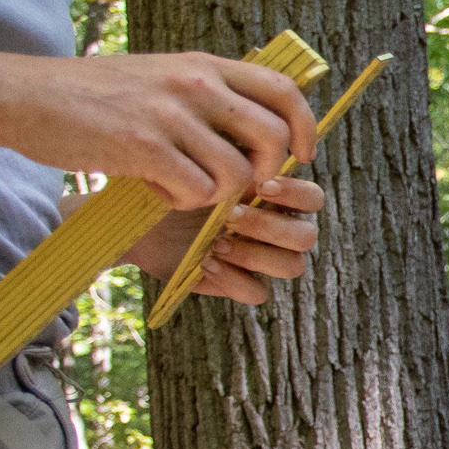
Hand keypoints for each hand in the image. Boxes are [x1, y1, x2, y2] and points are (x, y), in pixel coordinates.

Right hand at [4, 52, 318, 207]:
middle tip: (234, 186)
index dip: (304, 128)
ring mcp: (170, 114)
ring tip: (180, 184)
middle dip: (264, 174)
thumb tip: (254, 125)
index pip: (284, 90)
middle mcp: (195, 83)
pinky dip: (182, 200)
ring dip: (216, 193)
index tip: (301, 157)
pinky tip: (155, 189)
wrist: (24, 95)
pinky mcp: (143, 145)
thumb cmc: (91, 94)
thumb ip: (205, 93)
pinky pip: (196, 190)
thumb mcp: (159, 75)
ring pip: (237, 173)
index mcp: (204, 65)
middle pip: (272, 138)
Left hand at [116, 174, 325, 303]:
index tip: (261, 186)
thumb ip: (236, 156)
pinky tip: (204, 263)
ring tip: (216, 243)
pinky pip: (258, 292)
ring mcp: (258, 259)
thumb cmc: (171, 179)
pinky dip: (233, 279)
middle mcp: (274, 229)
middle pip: (307, 237)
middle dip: (269, 227)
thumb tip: (259, 158)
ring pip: (292, 266)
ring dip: (255, 254)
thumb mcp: (203, 159)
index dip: (296, 195)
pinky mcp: (236, 284)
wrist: (135, 212)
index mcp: (275, 197)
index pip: (313, 200)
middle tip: (230, 216)